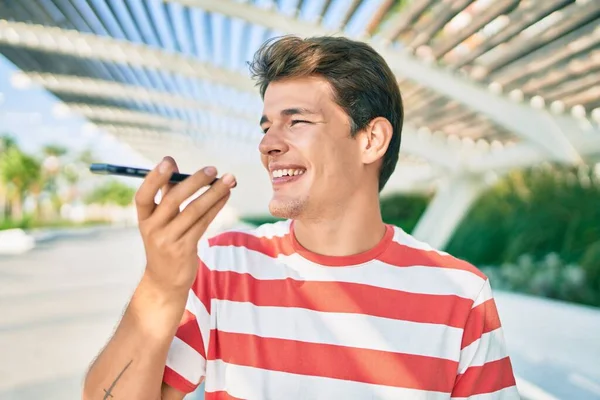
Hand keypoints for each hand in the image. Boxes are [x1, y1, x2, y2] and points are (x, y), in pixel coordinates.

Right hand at [134, 157, 235, 292]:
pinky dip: (216, 207)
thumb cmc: (164, 242)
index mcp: (143, 219)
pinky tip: (225, 196)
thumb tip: (172, 162)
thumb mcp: (159, 221)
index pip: (143, 196)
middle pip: (172, 200)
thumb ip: (166, 193)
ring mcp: (168, 241)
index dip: (154, 178)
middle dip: (194, 182)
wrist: (164, 281)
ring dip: (213, 193)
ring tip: (229, 179)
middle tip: (212, 169)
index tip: (168, 161)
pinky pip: (203, 223)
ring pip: (193, 211)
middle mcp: (152, 229)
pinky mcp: (184, 249)